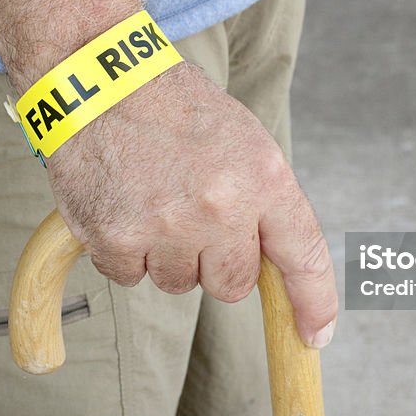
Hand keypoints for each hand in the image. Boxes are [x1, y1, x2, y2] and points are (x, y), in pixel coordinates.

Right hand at [46, 62, 337, 347]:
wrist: (100, 81)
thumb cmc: (174, 107)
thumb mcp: (243, 139)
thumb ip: (263, 200)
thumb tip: (274, 260)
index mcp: (263, 177)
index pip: (302, 255)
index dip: (313, 303)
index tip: (315, 334)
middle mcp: (222, 207)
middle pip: (233, 285)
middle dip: (216, 262)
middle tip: (193, 218)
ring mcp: (168, 227)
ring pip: (179, 283)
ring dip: (167, 256)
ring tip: (151, 200)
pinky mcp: (117, 239)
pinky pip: (130, 277)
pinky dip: (124, 253)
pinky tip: (122, 207)